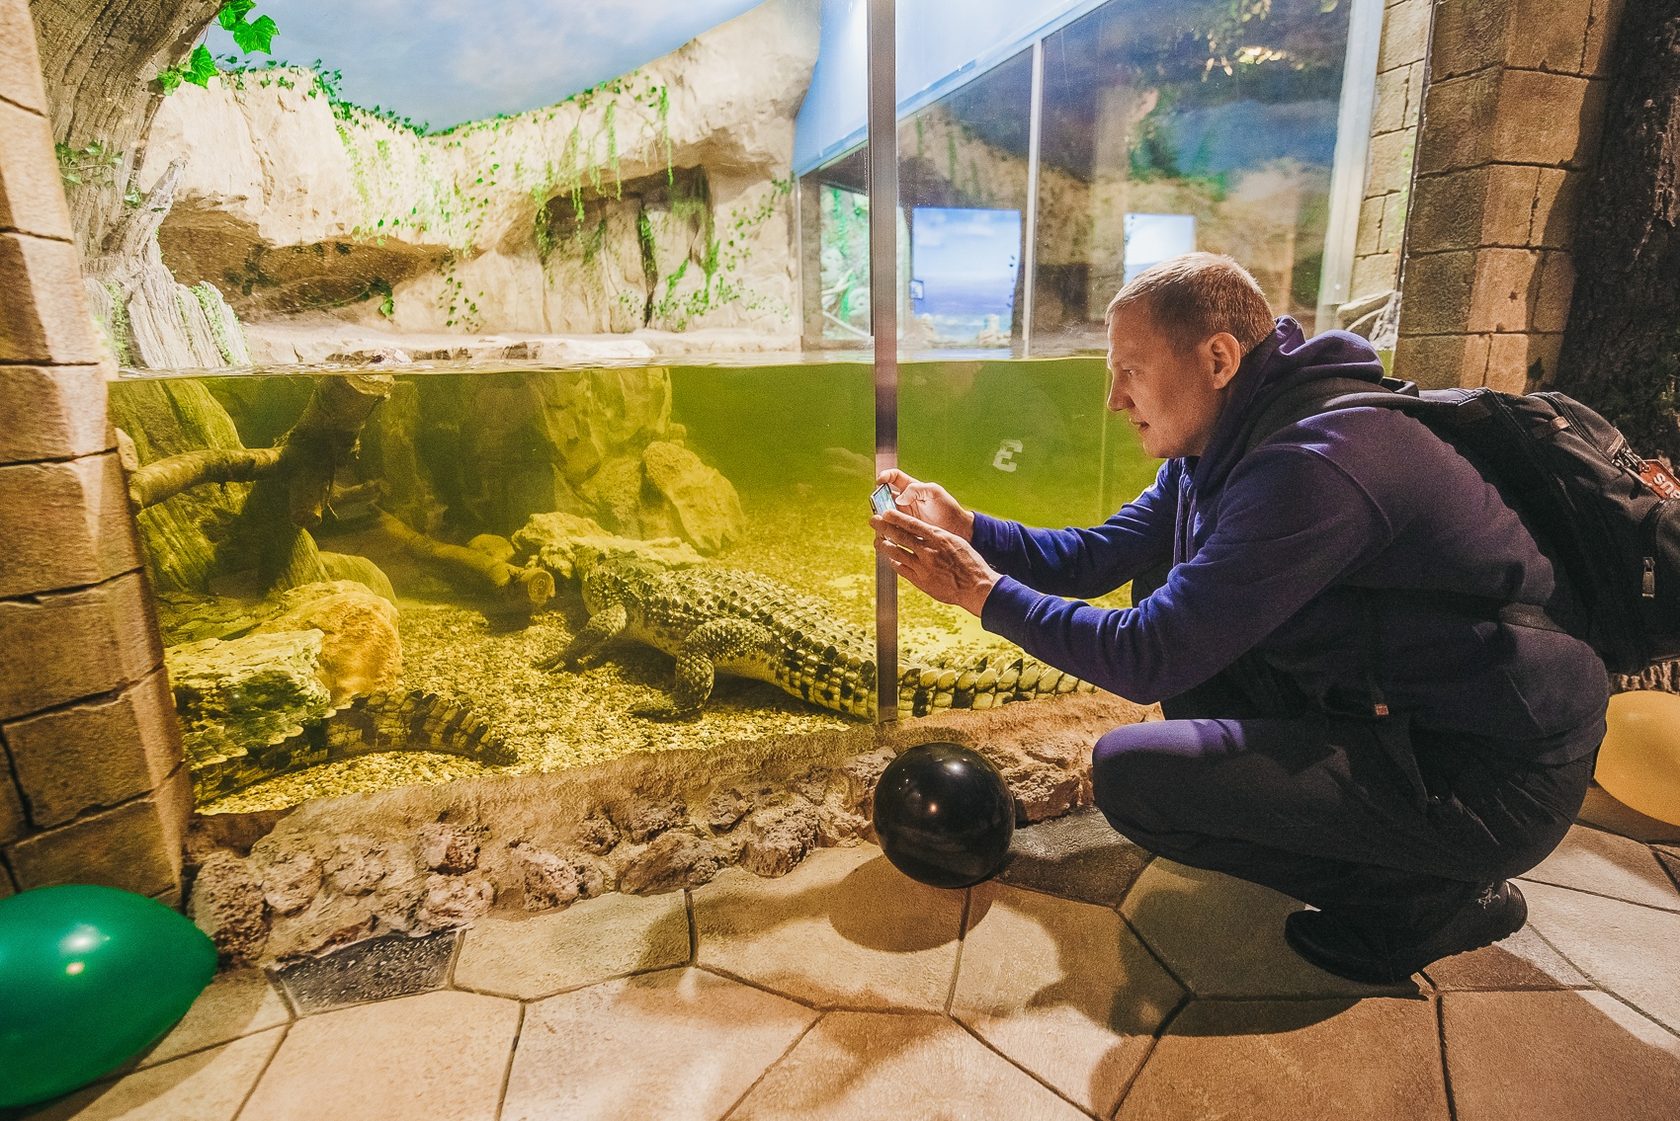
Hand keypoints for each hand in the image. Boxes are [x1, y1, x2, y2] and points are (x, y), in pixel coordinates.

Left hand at [870, 506, 998, 615]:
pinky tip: (891, 560)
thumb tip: (923, 532)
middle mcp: (928, 551)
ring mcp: (923, 567)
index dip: (896, 518)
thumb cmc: (970, 563)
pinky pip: (902, 570)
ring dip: (884, 545)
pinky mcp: (921, 582)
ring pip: (897, 553)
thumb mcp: (956, 542)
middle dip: (884, 528)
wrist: (976, 587)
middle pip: (900, 537)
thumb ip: (938, 537)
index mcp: (939, 538)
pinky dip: (894, 563)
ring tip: (877, 541)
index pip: (912, 524)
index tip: (886, 513)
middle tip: (873, 521)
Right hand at [875, 469, 973, 540]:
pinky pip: (890, 528)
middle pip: (883, 496)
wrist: (956, 528)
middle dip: (877, 499)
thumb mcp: (934, 492)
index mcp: (911, 487)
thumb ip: (916, 490)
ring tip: (879, 520)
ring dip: (880, 516)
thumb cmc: (947, 507)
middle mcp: (904, 501)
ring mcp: (903, 515)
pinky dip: (885, 529)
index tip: (880, 481)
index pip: (894, 477)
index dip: (885, 476)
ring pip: (884, 513)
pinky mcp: (904, 528)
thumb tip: (899, 498)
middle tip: (878, 504)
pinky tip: (884, 532)